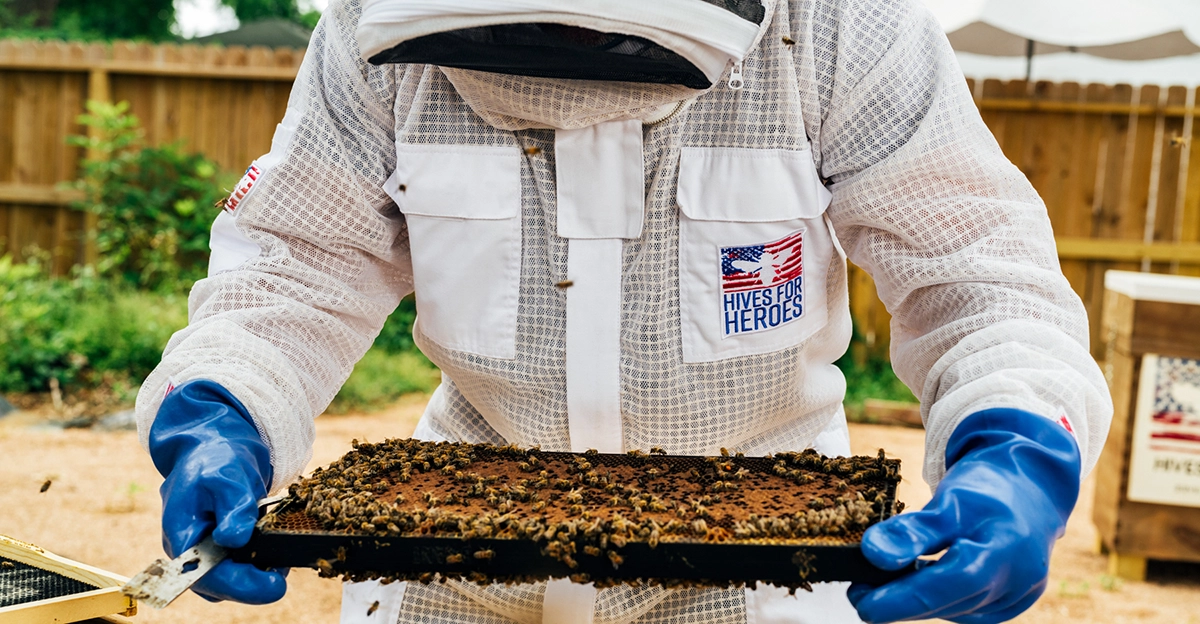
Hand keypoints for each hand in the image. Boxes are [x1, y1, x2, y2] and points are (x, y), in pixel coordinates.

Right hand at [150, 380, 287, 603]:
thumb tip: (234, 540)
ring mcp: (208, 551)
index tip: (273, 586)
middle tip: (283, 574)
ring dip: (258, 575)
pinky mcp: (225, 548)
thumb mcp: (226, 477)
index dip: (239, 585)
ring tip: (282, 561)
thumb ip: (233, 508)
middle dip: (252, 584)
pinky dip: (261, 562)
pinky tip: (278, 552)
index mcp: (182, 534)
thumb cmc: (216, 459)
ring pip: (232, 579)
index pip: (205, 574)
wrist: (219, 449)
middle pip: (218, 584)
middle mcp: (192, 550)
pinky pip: (241, 566)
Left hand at [847, 408, 1079, 623]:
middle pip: (945, 602)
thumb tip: (872, 554)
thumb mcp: (949, 499)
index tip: (862, 604)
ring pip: (951, 609)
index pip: (946, 585)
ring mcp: (1016, 597)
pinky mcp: (1008, 603)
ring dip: (915, 599)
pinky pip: (962, 608)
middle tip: (857, 589)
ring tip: (879, 581)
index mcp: (1004, 552)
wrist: (1030, 490)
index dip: (901, 599)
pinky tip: (914, 581)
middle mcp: (1017, 582)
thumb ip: (913, 530)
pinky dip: (935, 597)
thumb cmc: (989, 489)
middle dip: (898, 600)